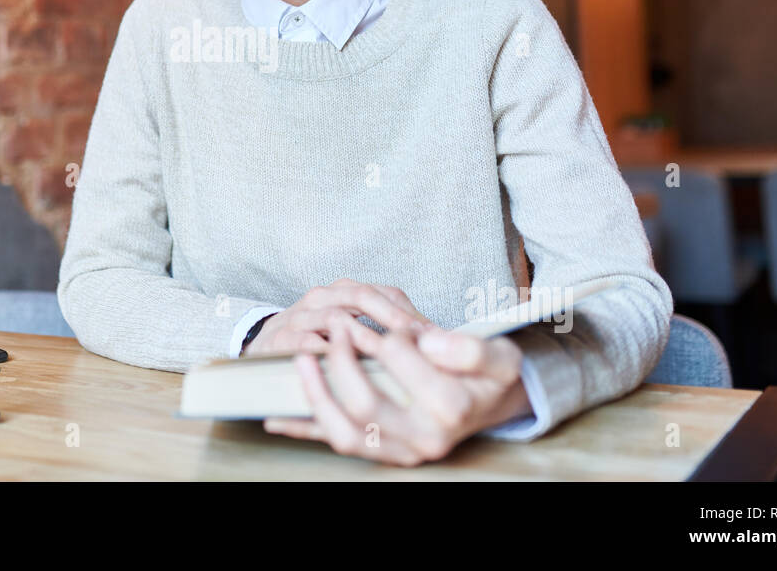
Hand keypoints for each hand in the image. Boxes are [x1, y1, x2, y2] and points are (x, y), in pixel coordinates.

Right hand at [242, 278, 433, 357]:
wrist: (264, 347)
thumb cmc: (318, 340)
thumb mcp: (354, 328)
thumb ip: (389, 330)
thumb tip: (436, 342)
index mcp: (345, 291)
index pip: (385, 293)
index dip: (410, 314)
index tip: (434, 338)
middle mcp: (323, 297)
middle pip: (362, 296)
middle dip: (392, 320)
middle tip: (414, 344)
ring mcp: (300, 315)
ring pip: (336, 317)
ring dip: (364, 337)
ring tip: (386, 355)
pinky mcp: (281, 338)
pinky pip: (306, 342)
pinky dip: (328, 352)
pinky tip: (347, 366)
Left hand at [262, 323, 530, 465]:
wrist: (493, 405)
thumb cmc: (492, 375)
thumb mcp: (499, 354)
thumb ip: (469, 348)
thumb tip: (428, 342)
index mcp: (451, 408)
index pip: (402, 365)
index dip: (388, 336)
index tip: (390, 323)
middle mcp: (424, 438)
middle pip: (365, 405)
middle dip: (340, 362)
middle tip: (334, 325)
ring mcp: (401, 450)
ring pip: (345, 433)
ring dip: (315, 397)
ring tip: (299, 362)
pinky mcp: (384, 453)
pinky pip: (338, 443)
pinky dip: (306, 428)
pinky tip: (277, 415)